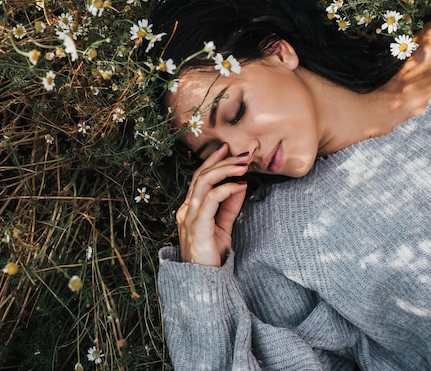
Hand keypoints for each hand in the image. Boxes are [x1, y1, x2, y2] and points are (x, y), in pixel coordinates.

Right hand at [176, 143, 248, 266]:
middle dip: (222, 160)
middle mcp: (186, 209)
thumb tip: (240, 185)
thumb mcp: (223, 227)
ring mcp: (189, 217)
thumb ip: (229, 207)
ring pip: (204, 183)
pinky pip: (210, 200)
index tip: (227, 147)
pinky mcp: (196, 226)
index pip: (200, 177)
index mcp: (190, 208)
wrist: (203, 282)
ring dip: (225, 170)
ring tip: (244, 164)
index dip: (213, 161)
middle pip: (202, 176)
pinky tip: (240, 185)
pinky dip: (226, 189)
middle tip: (243, 152)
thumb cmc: (211, 256)